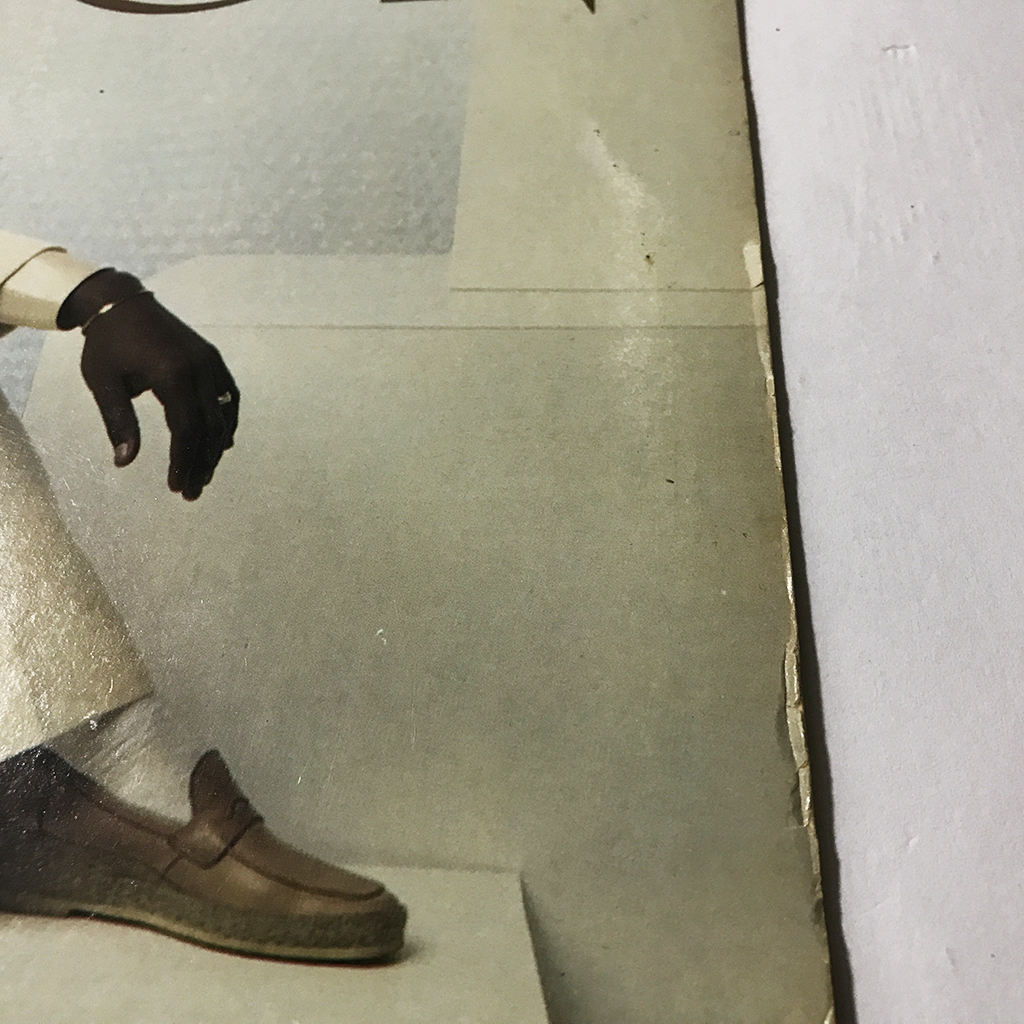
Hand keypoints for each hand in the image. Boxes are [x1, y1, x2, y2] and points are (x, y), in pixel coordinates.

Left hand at [58, 269, 238, 500]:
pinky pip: (228, 398)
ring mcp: (210, 363)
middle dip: (202, 463)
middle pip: (210, 428)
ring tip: (203, 473)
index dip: (184, 461)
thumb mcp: (103, 383)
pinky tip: (218, 444)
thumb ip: (118, 421)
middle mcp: (199, 368)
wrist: (121, 302)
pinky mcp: (213, 360)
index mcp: (172, 374)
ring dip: (215, 449)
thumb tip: (125, 462)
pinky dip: (226, 424)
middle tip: (192, 490)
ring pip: (223, 416)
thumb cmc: (107, 344)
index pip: (187, 429)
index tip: (177, 486)